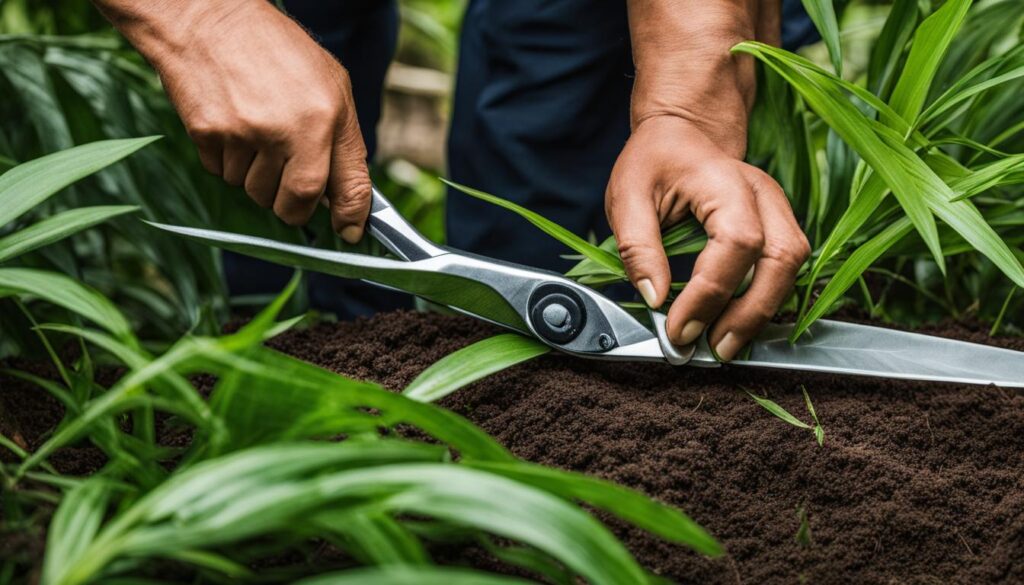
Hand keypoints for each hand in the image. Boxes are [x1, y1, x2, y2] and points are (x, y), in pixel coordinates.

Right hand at [105, 0, 370, 241]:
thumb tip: (346, 197)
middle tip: (289, 180)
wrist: (209, 18)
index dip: (349, 217)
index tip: (349, 232)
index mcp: (325, 116)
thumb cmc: (277, 51)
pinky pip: (222, 174)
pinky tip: (232, 125)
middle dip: (293, 205)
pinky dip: (228, 161)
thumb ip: (343, 141)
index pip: (345, 186)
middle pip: (293, 204)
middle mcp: (288, 129)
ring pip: (254, 191)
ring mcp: (245, 135)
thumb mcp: (331, 84)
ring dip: (256, 177)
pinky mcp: (209, 135)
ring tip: (257, 133)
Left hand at [605, 115, 809, 360]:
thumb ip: (637, 247)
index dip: (711, 293)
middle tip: (713, 349)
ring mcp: (778, 209)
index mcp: (725, 180)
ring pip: (792, 268)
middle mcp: (763, 193)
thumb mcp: (626, 196)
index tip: (678, 328)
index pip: (736, 244)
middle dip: (749, 313)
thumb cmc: (653, 161)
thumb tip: (655, 299)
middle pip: (781, 259)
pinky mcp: (780, 226)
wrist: (683, 132)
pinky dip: (765, 301)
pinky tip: (735, 324)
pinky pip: (785, 269)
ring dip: (761, 312)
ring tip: (723, 344)